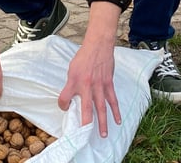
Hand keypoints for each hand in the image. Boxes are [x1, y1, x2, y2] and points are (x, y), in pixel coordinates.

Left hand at [57, 2, 120, 137]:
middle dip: (85, 123)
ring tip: (103, 135)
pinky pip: (113, 100)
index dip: (63, 105)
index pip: (64, 98)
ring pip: (101, 108)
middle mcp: (86, 85)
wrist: (98, 45)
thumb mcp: (72, 69)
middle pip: (85, 108)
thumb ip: (72, 84)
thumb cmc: (83, 57)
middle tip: (85, 136)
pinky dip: (115, 111)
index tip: (65, 108)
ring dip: (102, 122)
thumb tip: (72, 98)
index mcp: (74, 81)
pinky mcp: (108, 84)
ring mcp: (99, 86)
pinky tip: (118, 120)